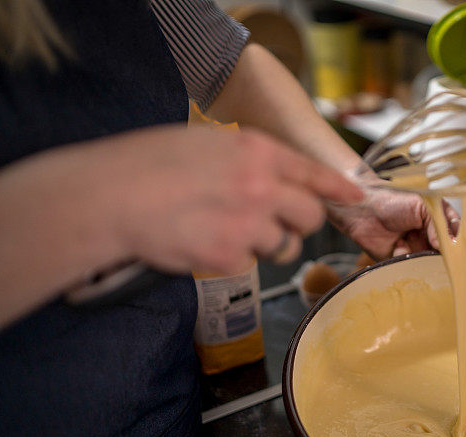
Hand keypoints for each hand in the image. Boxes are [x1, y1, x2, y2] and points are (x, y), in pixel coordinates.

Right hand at [4, 125, 361, 273]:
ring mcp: (249, 225)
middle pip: (311, 218)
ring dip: (265, 245)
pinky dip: (229, 259)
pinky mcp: (231, 258)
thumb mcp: (206, 143)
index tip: (355, 197)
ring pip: (283, 247)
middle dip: (299, 225)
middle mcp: (263, 187)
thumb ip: (247, 160)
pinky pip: (246, 264)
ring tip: (226, 232)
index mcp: (257, 151)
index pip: (314, 173)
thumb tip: (271, 178)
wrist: (110, 195)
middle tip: (275, 224)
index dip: (338, 188)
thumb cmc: (146, 162)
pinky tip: (201, 242)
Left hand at [327, 170, 459, 259]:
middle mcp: (428, 238)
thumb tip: (444, 246)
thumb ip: (439, 225)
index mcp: (437, 222)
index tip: (459, 250)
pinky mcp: (399, 261)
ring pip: (427, 263)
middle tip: (437, 251)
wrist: (362, 208)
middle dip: (441, 255)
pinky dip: (404, 258)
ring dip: (422, 257)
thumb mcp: (423, 206)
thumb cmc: (393, 200)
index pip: (455, 236)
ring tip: (412, 242)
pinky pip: (408, 268)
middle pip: (443, 254)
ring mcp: (414, 250)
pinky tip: (397, 245)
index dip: (458, 244)